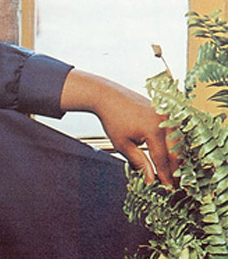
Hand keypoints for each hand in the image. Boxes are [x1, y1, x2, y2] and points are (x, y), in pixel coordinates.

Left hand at [61, 69, 178, 185]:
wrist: (108, 96)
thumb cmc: (112, 119)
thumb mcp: (123, 144)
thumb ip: (139, 162)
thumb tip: (151, 180)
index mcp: (154, 130)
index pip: (163, 159)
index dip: (166, 176)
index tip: (169, 190)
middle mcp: (165, 121)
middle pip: (176, 152)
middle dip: (175, 170)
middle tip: (175, 186)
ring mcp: (167, 114)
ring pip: (178, 142)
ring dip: (177, 158)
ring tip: (174, 174)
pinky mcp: (166, 111)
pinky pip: (174, 131)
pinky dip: (174, 145)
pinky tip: (171, 156)